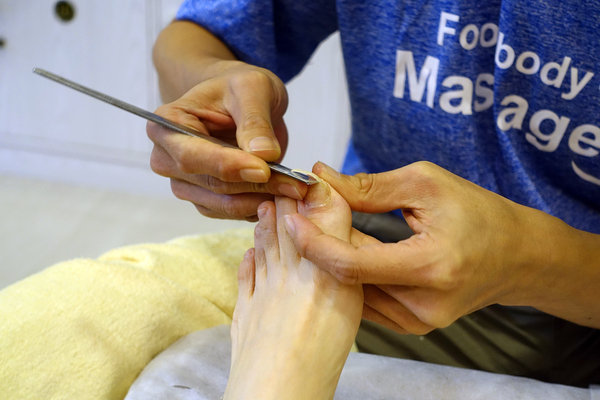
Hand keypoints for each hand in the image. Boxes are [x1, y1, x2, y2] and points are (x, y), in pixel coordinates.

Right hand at [147, 60, 306, 220]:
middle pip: (209, 183)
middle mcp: (166, 159)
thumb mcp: (252, 89)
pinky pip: (230, 212)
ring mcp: (184, 183)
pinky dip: (257, 207)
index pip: (191, 155)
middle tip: (295, 184)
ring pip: (221, 204)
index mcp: (166, 124)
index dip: (228, 165)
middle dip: (254, 185)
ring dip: (259, 200)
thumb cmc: (239, 87)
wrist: (240, 100)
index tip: (264, 169)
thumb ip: (255, 121)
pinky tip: (282, 196)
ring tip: (295, 189)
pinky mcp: (204, 199)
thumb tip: (263, 155)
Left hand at [284, 161, 543, 333]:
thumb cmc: (478, 213)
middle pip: (346, 277)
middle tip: (302, 211)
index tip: (290, 218)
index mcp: (428, 266)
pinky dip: (350, 272)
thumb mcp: (425, 185)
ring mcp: (416, 321)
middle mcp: (421, 304)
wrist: (516, 256)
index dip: (313, 242)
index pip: (351, 264)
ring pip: (352, 290)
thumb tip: (320, 178)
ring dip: (332, 258)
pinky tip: (346, 246)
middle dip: (319, 242)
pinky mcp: (411, 325)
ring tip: (323, 225)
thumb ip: (369, 187)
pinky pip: (366, 298)